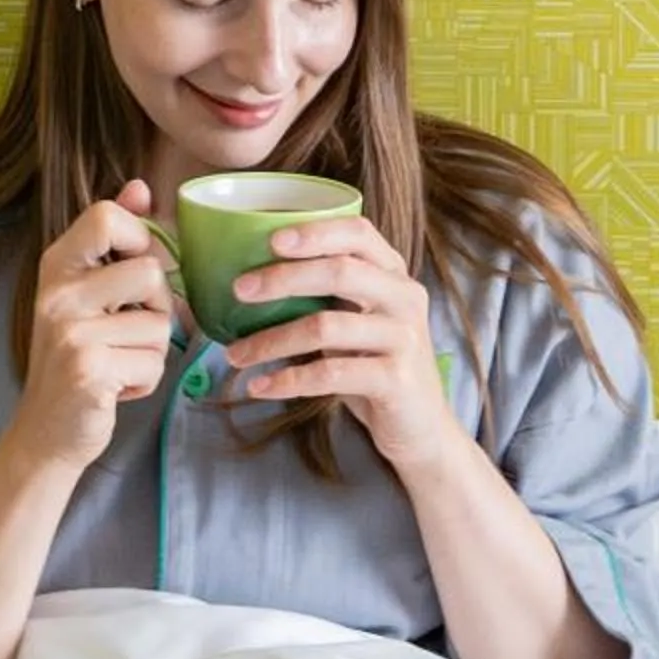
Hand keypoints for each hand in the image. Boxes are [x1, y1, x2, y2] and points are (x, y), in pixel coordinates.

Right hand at [13, 180, 175, 475]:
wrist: (46, 432)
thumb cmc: (77, 357)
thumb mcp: (87, 293)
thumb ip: (114, 240)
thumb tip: (139, 185)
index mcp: (57, 266)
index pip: (107, 216)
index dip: (142, 237)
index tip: (137, 267)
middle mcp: (57, 294)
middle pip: (150, 271)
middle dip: (159, 306)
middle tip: (131, 329)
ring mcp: (70, 332)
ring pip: (160, 323)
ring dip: (152, 351)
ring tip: (118, 363)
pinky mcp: (88, 370)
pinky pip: (154, 362)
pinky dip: (146, 381)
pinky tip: (115, 388)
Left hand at [222, 216, 462, 473]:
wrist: (423, 426)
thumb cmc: (377, 366)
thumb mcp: (358, 322)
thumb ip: (327, 296)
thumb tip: (253, 281)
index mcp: (394, 275)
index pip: (359, 234)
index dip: (316, 232)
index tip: (271, 240)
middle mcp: (405, 298)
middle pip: (340, 272)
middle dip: (283, 278)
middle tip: (239, 290)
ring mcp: (404, 338)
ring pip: (327, 326)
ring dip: (272, 340)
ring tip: (235, 355)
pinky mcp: (396, 380)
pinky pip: (330, 374)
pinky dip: (288, 380)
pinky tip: (260, 386)